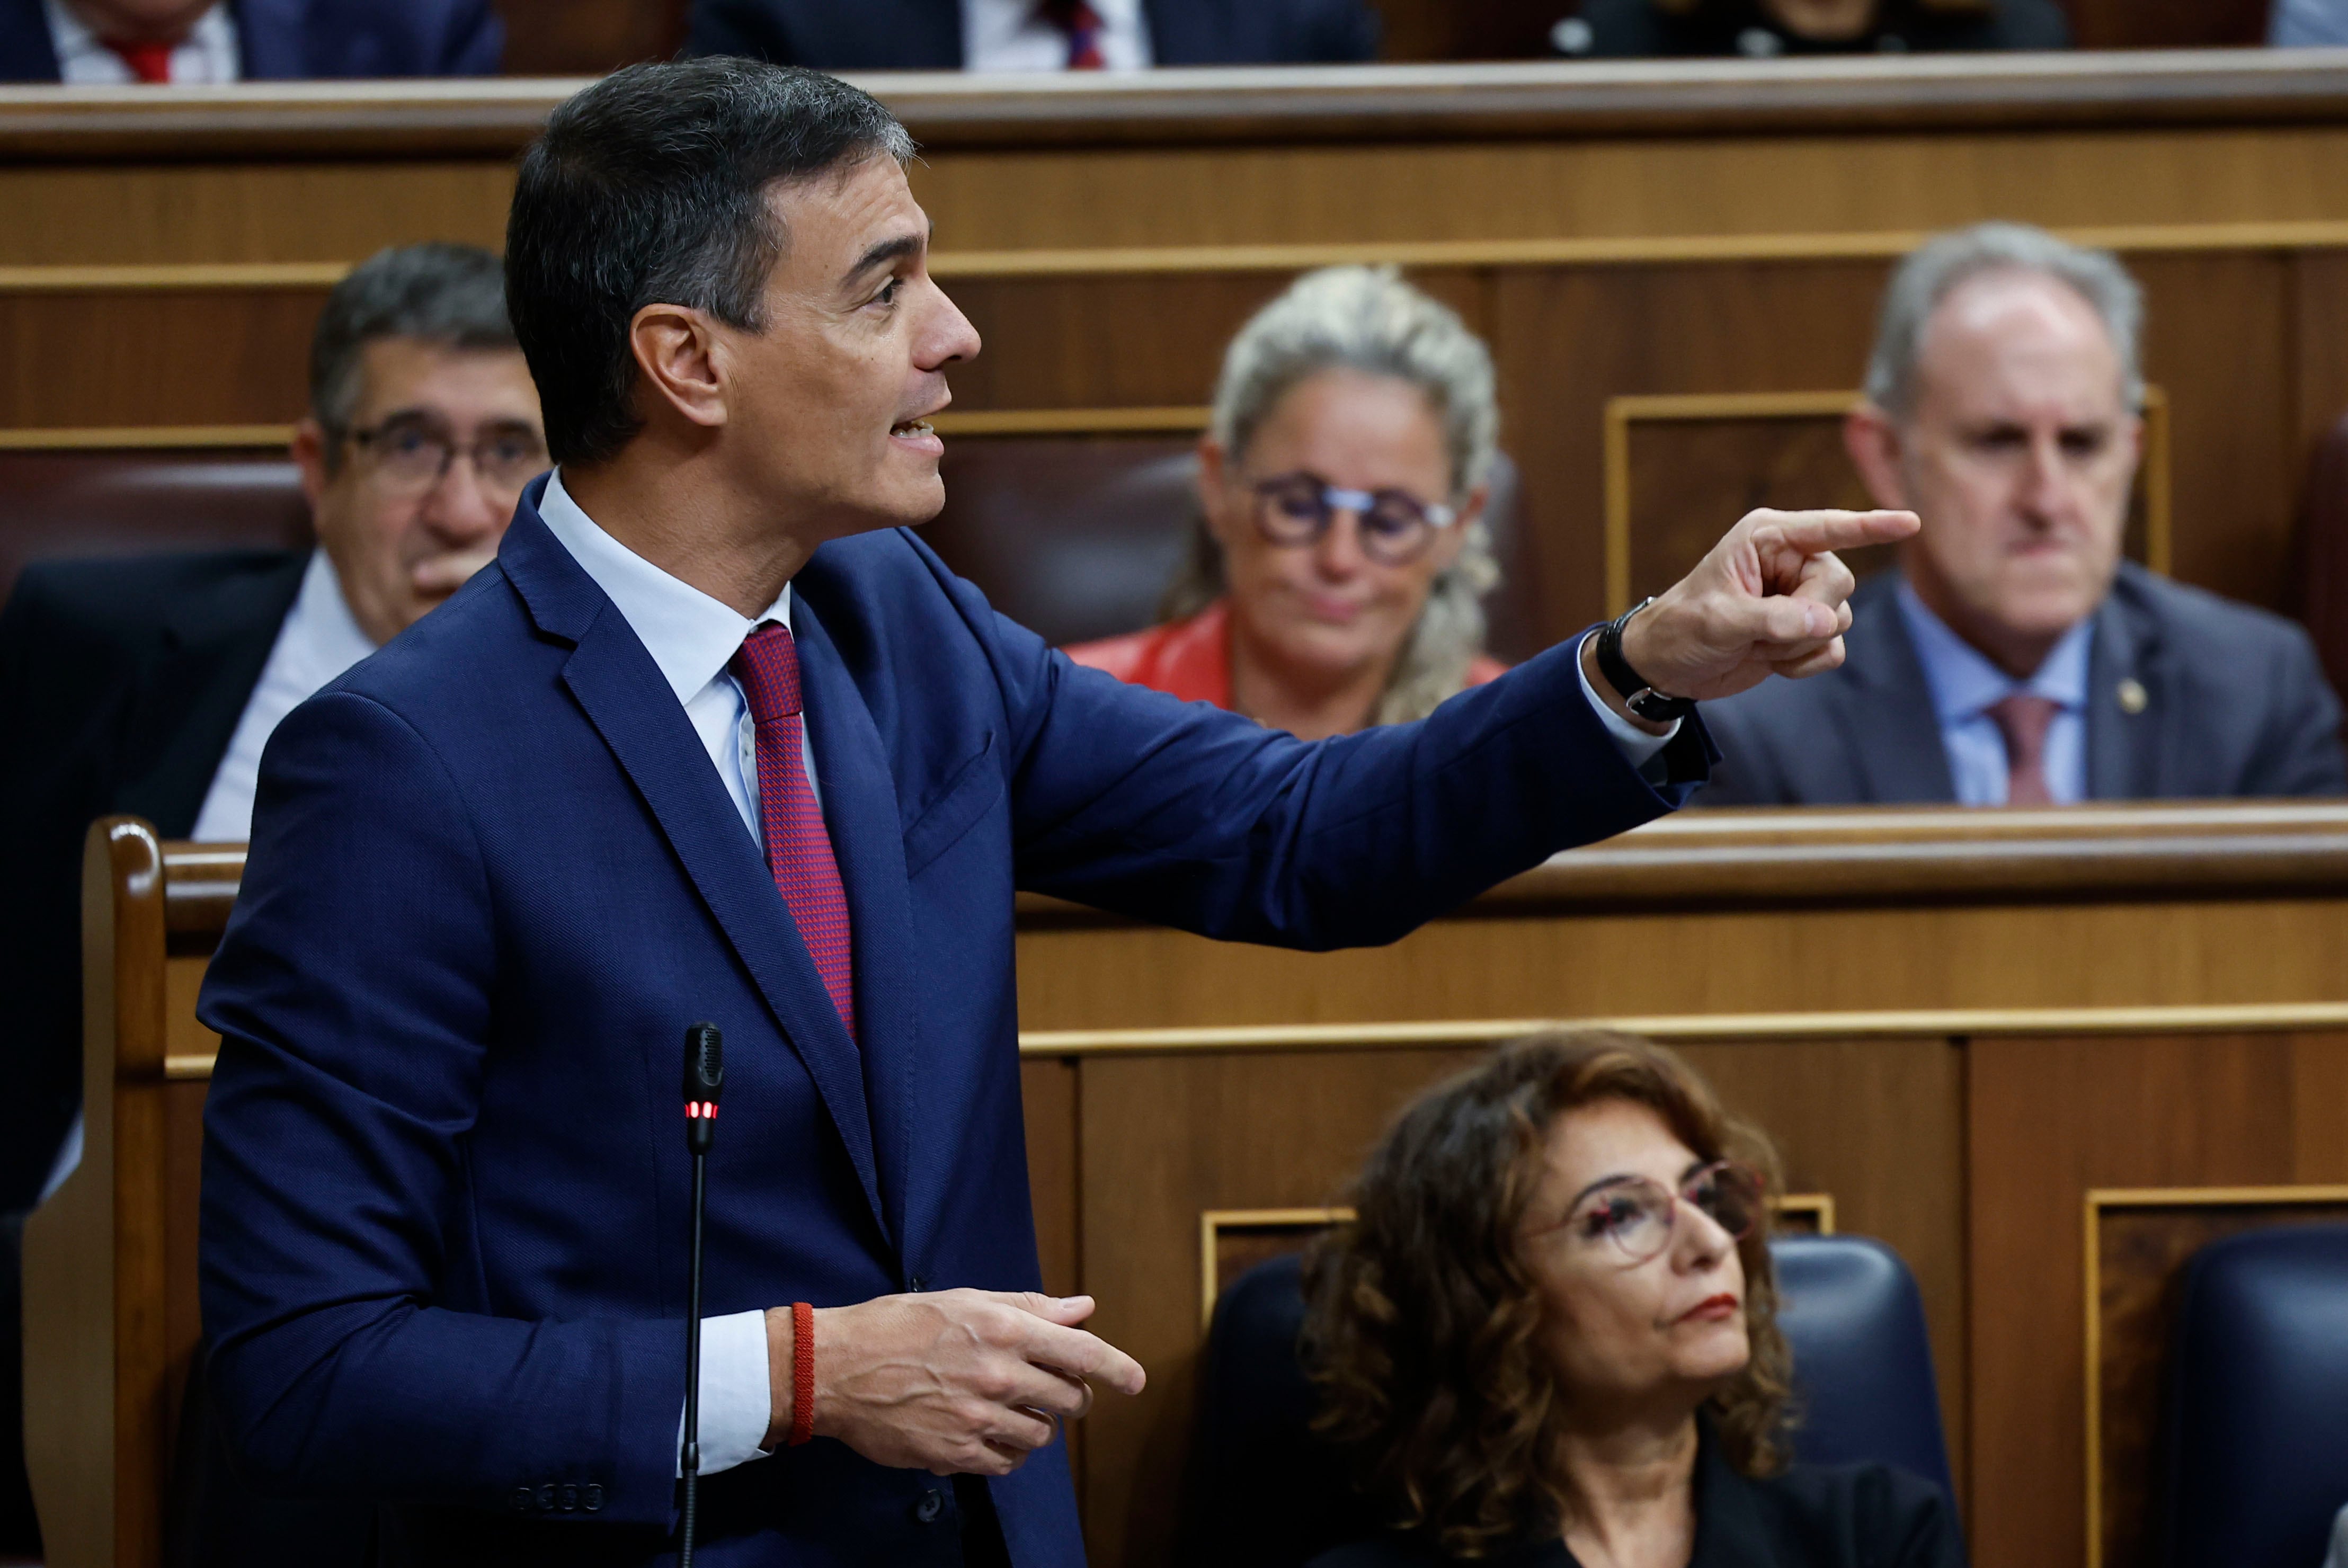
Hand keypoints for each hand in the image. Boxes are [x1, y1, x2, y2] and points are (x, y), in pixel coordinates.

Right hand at [765, 1290, 1145, 1475]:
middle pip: (1070, 1398)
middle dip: (1071, 1396)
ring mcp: (979, 1419)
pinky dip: (1009, 1450)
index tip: (1136, 1381)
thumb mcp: (965, 1300)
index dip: (1118, 1368)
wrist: (838, 1368)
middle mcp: (998, 1375)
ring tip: (1006, 1407)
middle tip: (1053, 1389)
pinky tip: (987, 1432)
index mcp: (1004, 1329)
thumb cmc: (899, 1325)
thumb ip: (1029, 1307)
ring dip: (1036, 1423)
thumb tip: (1083, 1309)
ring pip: (1043, 1434)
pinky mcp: (958, 1454)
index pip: (1082, 1353)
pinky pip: (1009, 1462)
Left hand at [1615, 508, 1919, 702]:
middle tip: (1760, 631)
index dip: (1871, 525)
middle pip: (1839, 583)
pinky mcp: (1805, 631)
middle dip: (1805, 616)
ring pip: (1839, 619)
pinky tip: (1770, 662)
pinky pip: (1833, 648)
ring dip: (1798, 644)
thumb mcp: (1719, 621)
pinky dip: (1804, 663)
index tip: (1911, 523)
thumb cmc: (1682, 628)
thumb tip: (1826, 623)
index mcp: (1767, 538)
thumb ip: (1774, 619)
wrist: (1668, 667)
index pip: (1829, 527)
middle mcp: (1791, 561)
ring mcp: (1801, 597)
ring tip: (1756, 643)